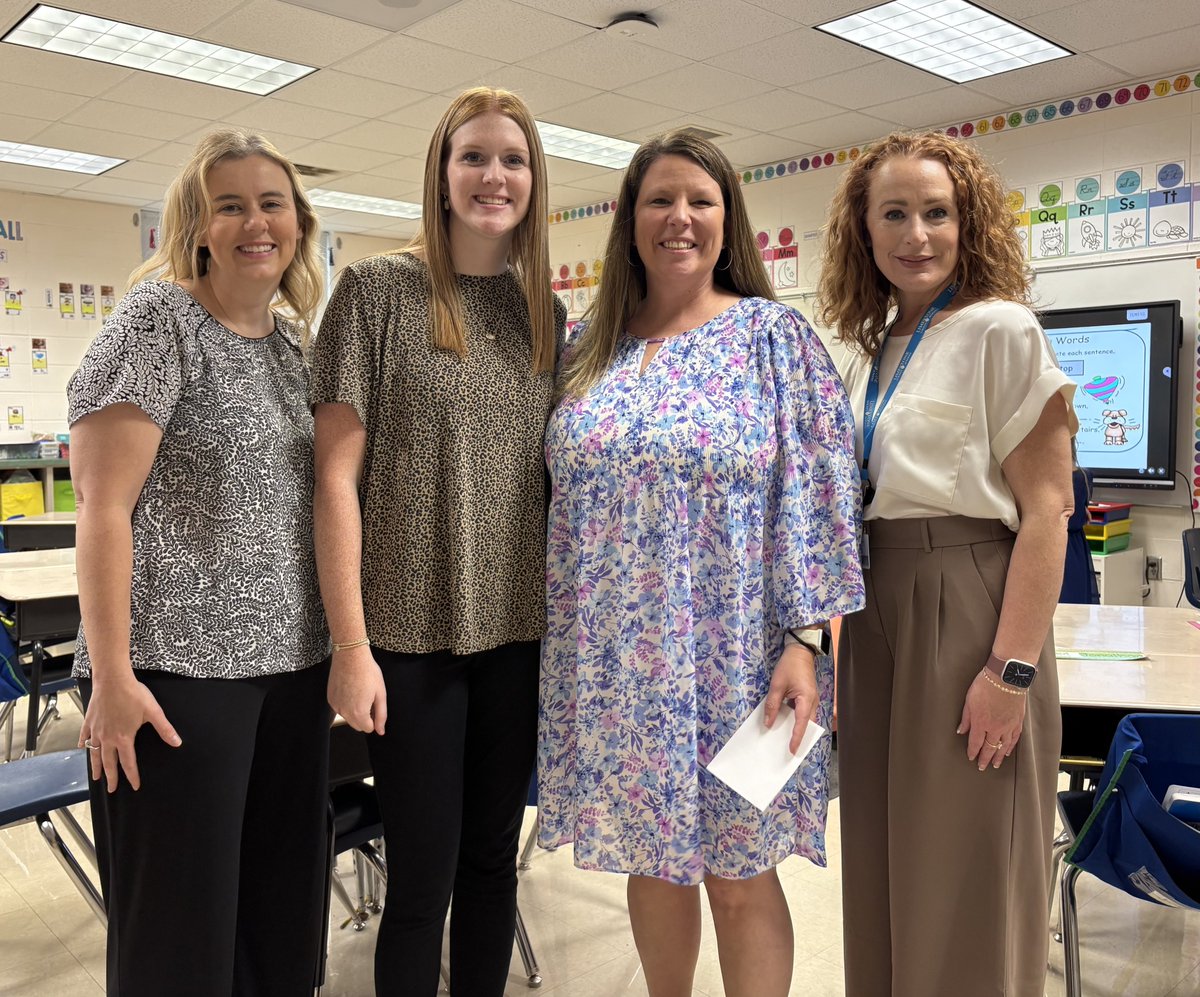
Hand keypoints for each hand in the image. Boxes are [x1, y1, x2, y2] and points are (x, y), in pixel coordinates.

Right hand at [78, 675, 180, 791]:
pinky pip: (85, 736)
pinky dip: (84, 744)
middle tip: (111, 789)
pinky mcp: (89, 720)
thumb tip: (177, 742)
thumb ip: (165, 729)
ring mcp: (96, 730)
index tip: (134, 786)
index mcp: (123, 738)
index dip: (132, 776)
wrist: (113, 679)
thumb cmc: (133, 694)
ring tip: (96, 777)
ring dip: (95, 766)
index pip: (128, 763)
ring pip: (94, 753)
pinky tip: (83, 748)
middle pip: (108, 763)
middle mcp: (107, 738)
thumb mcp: (154, 712)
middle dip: (111, 778)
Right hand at [328, 645, 386, 734]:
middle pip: (357, 725)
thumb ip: (381, 715)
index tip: (375, 705)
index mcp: (358, 712)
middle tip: (369, 698)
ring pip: (348, 717)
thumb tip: (380, 731)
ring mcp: (335, 705)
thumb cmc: (367, 671)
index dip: (374, 718)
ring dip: (354, 710)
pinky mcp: (330, 698)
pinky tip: (350, 689)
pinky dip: (346, 703)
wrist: (350, 656)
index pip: (368, 729)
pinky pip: (340, 708)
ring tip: (360, 691)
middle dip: (364, 717)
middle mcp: (344, 712)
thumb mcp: (380, 694)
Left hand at [763, 644, 817, 753]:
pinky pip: (803, 712)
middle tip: (790, 750)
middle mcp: (812, 702)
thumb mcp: (777, 685)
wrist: (800, 651)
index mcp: (806, 699)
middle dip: (800, 738)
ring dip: (798, 729)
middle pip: (807, 725)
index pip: (802, 724)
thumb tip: (768, 723)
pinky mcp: (808, 697)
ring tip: (786, 740)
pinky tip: (786, 723)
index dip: (796, 738)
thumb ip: (772, 705)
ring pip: (806, 719)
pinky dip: (796, 720)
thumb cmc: (788, 666)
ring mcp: (812, 699)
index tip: (792, 751)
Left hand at [957, 669, 1025, 770]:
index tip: (971, 758)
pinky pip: (1014, 739)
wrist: (1006, 678)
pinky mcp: (1017, 722)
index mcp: (981, 723)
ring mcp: (1008, 726)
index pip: (975, 743)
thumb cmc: (985, 685)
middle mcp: (995, 728)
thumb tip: (961, 731)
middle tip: (982, 767)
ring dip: (998, 756)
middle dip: (985, 758)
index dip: (973, 752)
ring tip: (995, 764)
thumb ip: (966, 718)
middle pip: (989, 748)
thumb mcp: (969, 700)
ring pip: (1003, 746)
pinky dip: (1010, 747)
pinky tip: (1008, 751)